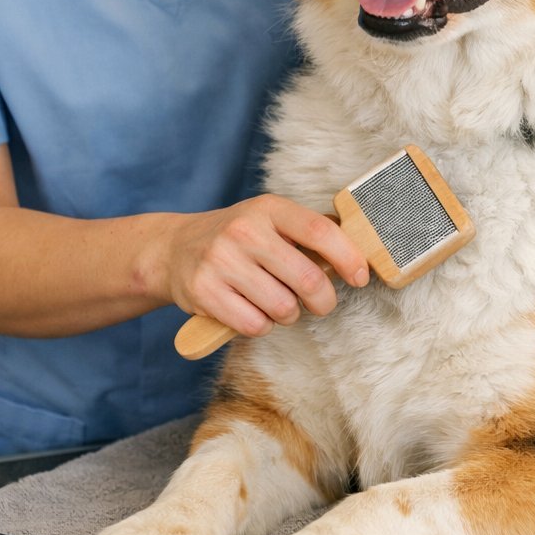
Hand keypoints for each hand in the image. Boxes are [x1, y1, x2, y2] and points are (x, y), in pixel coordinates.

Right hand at [150, 196, 369, 339]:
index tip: (360, 277)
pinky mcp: (204, 292)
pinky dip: (261, 326)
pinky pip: (255, 325)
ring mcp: (221, 261)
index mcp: (268, 208)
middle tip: (320, 303)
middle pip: (308, 279)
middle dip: (322, 301)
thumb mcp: (269, 221)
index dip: (348, 258)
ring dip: (288, 314)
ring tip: (275, 301)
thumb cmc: (238, 240)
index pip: (320, 231)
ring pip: (283, 308)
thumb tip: (357, 259)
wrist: (174, 249)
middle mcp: (244, 231)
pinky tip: (251, 310)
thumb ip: (307, 236)